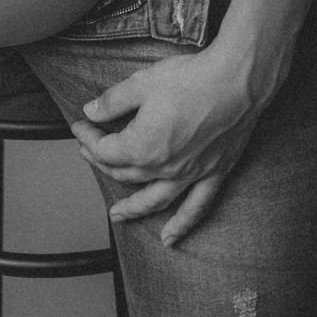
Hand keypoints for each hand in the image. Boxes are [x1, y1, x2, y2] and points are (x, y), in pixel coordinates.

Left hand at [68, 48, 266, 245]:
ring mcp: (189, 175)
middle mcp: (163, 167)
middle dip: (102, 162)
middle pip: (125, 173)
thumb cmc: (190, 79)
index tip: (80, 125)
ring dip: (133, 208)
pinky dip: (182, 225)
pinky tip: (171, 238)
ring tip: (117, 216)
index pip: (105, 149)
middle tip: (89, 153)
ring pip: (154, 199)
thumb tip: (91, 111)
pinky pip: (196, 207)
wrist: (237, 82)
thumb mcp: (142, 82)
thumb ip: (113, 101)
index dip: (88, 137)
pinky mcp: (214, 173)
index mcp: (142, 146)